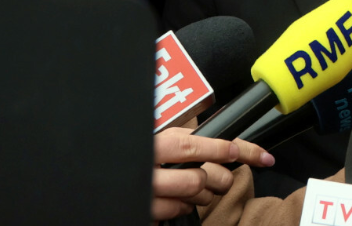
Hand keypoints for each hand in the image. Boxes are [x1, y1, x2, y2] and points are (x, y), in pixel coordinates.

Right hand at [152, 128, 273, 219]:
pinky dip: (185, 206)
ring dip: (204, 194)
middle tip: (223, 178)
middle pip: (199, 178)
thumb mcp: (167, 140)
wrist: (115, 179)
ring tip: (196, 187)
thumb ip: (193, 140)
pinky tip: (178, 198)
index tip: (235, 152)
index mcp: (157, 144)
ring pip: (193, 195)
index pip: (190, 146)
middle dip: (220, 179)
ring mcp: (146, 192)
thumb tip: (235, 146)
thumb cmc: (150, 157)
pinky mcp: (146, 211)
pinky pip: (178, 210)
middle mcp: (148, 168)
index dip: (217, 150)